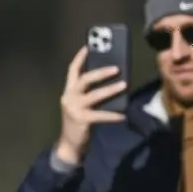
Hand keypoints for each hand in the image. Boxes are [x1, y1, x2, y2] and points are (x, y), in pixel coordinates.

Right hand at [53, 46, 126, 165]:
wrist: (69, 144)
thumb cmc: (78, 122)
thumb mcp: (80, 105)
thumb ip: (88, 94)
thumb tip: (110, 82)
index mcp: (68, 91)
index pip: (72, 70)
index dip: (80, 58)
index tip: (89, 46)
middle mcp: (69, 97)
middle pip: (84, 79)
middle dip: (100, 72)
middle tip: (116, 68)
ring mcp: (74, 108)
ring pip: (94, 95)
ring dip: (110, 89)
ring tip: (124, 85)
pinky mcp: (81, 119)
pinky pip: (100, 115)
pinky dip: (113, 115)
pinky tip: (122, 115)